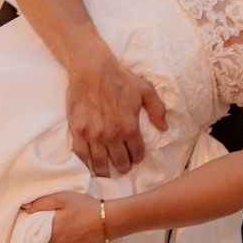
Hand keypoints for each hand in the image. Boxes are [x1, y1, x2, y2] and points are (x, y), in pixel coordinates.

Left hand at [21, 190, 106, 242]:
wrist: (110, 220)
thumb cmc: (86, 207)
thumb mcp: (62, 198)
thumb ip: (41, 203)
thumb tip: (24, 208)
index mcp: (51, 234)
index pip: (35, 231)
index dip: (40, 222)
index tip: (47, 214)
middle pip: (45, 238)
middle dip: (50, 228)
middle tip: (61, 216)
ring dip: (59, 236)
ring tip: (71, 223)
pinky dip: (68, 242)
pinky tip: (77, 232)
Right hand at [66, 49, 166, 177]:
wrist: (92, 69)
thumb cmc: (120, 78)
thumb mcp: (146, 90)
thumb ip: (157, 110)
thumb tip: (164, 128)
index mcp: (130, 126)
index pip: (136, 152)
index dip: (137, 158)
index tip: (135, 159)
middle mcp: (112, 135)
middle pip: (119, 161)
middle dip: (123, 167)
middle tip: (122, 168)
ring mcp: (93, 135)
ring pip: (99, 163)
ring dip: (105, 171)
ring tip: (106, 173)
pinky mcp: (78, 131)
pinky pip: (82, 155)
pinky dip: (86, 163)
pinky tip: (89, 165)